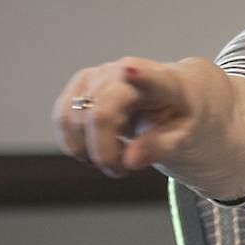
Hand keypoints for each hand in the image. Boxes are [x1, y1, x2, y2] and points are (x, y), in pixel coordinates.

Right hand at [53, 56, 199, 176]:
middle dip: (104, 153)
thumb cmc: (181, 117)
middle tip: (120, 171)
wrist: (171, 97)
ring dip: (88, 151)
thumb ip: (159, 148)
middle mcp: (124, 72)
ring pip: (73, 119)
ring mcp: (98, 76)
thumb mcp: (183, 138)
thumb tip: (129, 160)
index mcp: (163, 83)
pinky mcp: (79, 85)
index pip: (151, 79)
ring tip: (112, 159)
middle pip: (99, 116)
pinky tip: (95, 149)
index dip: (140, 76)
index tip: (131, 72)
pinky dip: (74, 143)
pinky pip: (61, 119)